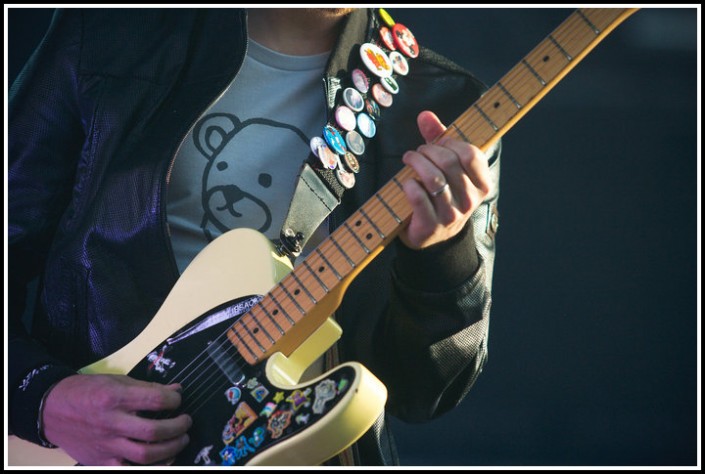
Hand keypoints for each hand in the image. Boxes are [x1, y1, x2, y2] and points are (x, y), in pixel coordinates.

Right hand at [41, 374, 191, 465]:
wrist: (51, 410)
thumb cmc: (87, 391)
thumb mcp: (116, 381)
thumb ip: (147, 388)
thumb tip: (176, 389)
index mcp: (114, 398)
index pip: (155, 400)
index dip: (174, 399)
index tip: (178, 399)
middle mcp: (111, 423)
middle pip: (153, 432)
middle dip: (178, 428)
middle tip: (186, 422)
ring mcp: (106, 446)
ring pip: (145, 456)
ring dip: (171, 449)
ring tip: (181, 440)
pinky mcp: (100, 461)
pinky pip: (130, 468)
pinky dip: (152, 466)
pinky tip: (163, 458)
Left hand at [399, 110, 492, 248]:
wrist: (432, 234)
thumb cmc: (441, 194)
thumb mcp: (446, 166)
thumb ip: (438, 138)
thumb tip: (425, 115)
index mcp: (482, 184)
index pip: (471, 154)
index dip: (450, 143)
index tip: (437, 143)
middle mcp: (470, 201)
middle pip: (448, 163)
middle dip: (428, 150)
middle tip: (418, 152)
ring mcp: (452, 215)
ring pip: (433, 178)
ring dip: (416, 163)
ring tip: (409, 159)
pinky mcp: (431, 224)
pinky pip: (418, 196)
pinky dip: (408, 185)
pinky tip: (406, 182)